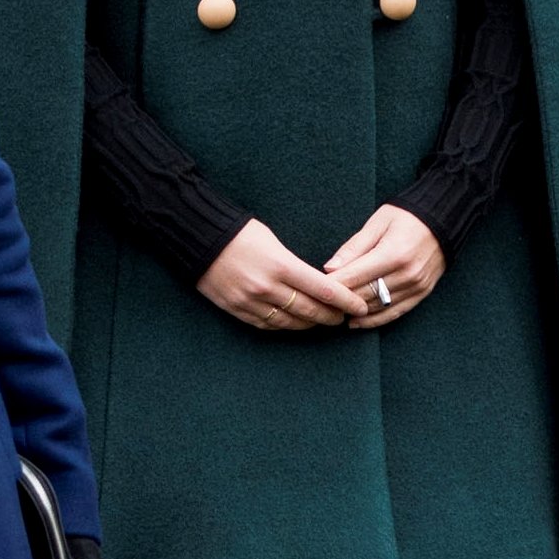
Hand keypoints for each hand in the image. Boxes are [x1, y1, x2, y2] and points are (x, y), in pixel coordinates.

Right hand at [198, 218, 366, 330]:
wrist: (200, 238)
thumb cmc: (240, 233)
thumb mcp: (274, 241)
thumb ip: (294, 266)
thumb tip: (316, 284)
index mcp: (281, 265)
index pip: (323, 290)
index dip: (345, 301)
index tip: (358, 307)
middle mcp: (267, 288)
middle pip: (309, 311)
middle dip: (330, 316)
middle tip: (343, 318)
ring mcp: (251, 302)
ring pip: (290, 322)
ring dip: (309, 324)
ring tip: (321, 321)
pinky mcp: (237, 310)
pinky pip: (268, 325)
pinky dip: (284, 325)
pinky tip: (294, 322)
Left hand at [324, 205, 447, 328]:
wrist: (445, 218)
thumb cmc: (407, 216)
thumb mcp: (377, 223)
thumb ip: (354, 247)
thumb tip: (330, 269)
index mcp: (393, 253)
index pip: (355, 276)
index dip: (332, 285)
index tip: (314, 289)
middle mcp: (407, 273)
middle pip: (364, 294)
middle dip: (341, 300)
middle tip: (321, 303)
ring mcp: (416, 286)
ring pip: (377, 306)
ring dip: (355, 311)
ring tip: (335, 312)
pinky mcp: (423, 293)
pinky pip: (395, 312)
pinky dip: (375, 320)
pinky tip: (357, 322)